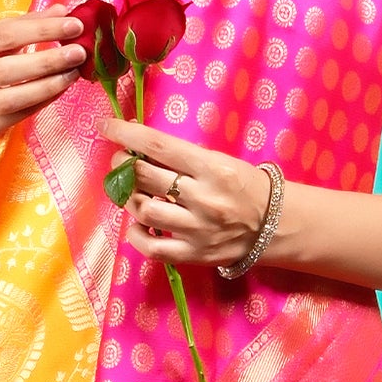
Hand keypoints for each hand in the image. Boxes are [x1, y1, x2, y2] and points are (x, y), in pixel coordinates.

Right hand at [0, 12, 85, 144]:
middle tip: (78, 53)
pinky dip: (39, 103)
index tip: (73, 25)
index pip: (3, 34)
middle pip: (5, 68)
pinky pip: (13, 116)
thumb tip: (61, 11)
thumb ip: (23, 25)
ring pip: (9, 98)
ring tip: (71, 74)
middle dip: (47, 60)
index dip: (40, 30)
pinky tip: (58, 91)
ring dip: (46, 86)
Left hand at [98, 114, 273, 267]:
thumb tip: (135, 141)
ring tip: (133, 192)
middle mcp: (204, 198)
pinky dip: (136, 234)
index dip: (126, 134)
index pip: (159, 145)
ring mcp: (198, 230)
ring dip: (129, 198)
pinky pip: (151, 247)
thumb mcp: (219, 161)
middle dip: (123, 165)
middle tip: (122, 162)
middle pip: (144, 177)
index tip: (106, 126)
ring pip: (143, 210)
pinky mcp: (194, 255)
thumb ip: (181, 156)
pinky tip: (138, 224)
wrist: (275, 225)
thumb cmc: (244, 186)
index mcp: (212, 168)